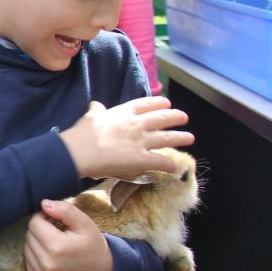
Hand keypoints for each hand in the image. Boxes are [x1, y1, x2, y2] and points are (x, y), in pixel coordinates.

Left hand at [23, 199, 112, 270]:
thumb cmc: (94, 247)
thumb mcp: (85, 224)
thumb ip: (65, 210)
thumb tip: (44, 203)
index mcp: (58, 247)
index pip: (34, 223)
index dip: (43, 216)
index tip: (54, 218)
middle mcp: (47, 264)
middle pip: (29, 235)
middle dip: (40, 229)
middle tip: (56, 230)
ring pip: (27, 248)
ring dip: (36, 242)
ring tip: (55, 242)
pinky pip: (29, 262)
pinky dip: (36, 255)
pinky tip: (51, 254)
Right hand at [60, 97, 193, 180]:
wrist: (81, 151)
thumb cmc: (82, 133)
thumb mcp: (90, 116)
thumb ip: (96, 110)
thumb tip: (96, 104)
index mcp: (123, 112)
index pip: (146, 104)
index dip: (158, 103)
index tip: (166, 103)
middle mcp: (137, 125)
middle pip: (162, 118)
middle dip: (175, 117)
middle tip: (184, 117)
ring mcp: (141, 142)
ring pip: (167, 138)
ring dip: (180, 137)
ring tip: (189, 138)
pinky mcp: (142, 159)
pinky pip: (160, 162)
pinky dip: (169, 165)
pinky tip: (175, 167)